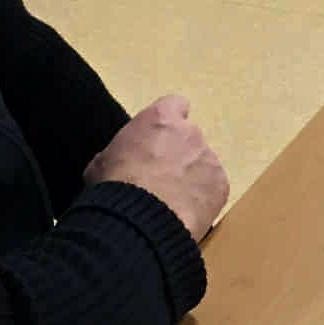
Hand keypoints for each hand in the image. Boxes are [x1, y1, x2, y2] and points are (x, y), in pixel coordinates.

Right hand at [84, 94, 228, 241]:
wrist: (139, 218)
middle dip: (179, 155)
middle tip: (162, 178)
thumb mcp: (102, 162)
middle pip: (190, 138)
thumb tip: (120, 161)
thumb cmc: (115, 185)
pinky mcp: (221, 185)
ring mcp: (209, 158)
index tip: (159, 139)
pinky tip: (185, 213)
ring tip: (172, 202)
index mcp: (161, 118)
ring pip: (204, 164)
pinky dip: (203, 199)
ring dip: (192, 177)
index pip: (175, 105)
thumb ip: (119, 153)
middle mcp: (190, 133)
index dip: (168, 123)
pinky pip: (213, 189)